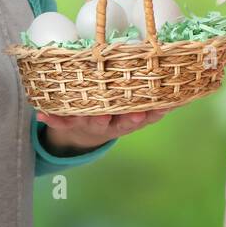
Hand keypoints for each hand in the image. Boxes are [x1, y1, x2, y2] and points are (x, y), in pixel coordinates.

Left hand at [36, 109, 169, 153]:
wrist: (84, 133)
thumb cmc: (114, 113)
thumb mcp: (137, 113)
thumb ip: (157, 105)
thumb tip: (183, 93)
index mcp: (125, 120)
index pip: (138, 118)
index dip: (145, 116)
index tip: (148, 113)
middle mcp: (109, 124)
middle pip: (115, 123)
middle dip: (121, 118)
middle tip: (129, 115)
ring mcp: (89, 124)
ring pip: (89, 121)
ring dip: (88, 117)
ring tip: (89, 115)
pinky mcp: (70, 123)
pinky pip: (60, 121)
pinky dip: (52, 117)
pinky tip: (42, 113)